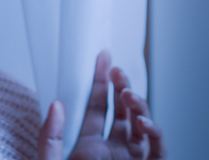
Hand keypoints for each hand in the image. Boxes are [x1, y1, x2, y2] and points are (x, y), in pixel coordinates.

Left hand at [38, 50, 165, 159]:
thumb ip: (50, 138)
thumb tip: (55, 105)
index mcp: (87, 145)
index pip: (96, 106)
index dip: (99, 82)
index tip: (101, 59)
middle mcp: (111, 150)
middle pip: (121, 111)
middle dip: (121, 87)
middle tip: (116, 70)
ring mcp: (129, 159)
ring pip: (141, 126)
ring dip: (137, 106)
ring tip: (127, 94)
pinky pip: (158, 149)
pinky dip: (155, 133)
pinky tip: (143, 122)